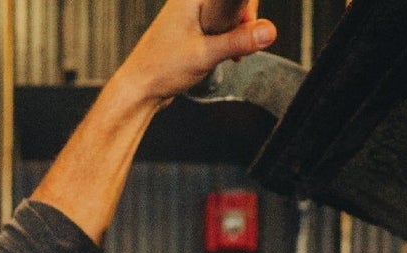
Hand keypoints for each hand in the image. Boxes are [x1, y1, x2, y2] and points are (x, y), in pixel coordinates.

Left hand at [114, 0, 276, 103]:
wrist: (138, 90)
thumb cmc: (159, 70)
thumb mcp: (204, 55)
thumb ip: (238, 41)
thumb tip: (268, 31)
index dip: (246, 7)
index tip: (249, 24)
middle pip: (232, 0)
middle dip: (243, 20)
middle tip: (240, 43)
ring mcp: (190, 13)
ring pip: (227, 12)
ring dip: (235, 32)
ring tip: (231, 53)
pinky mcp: (191, 27)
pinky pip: (218, 24)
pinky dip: (226, 38)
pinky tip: (226, 55)